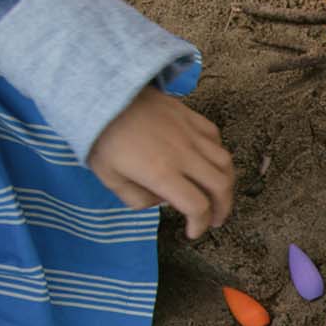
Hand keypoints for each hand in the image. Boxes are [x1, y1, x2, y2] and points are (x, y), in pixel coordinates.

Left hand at [87, 86, 234, 238]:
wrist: (100, 93)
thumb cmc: (100, 138)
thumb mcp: (109, 178)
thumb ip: (137, 198)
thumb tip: (161, 201)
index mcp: (162, 173)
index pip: (196, 206)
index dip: (199, 225)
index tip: (192, 232)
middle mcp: (184, 155)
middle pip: (221, 187)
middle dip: (222, 209)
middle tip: (215, 219)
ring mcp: (190, 133)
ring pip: (225, 163)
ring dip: (226, 183)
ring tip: (218, 193)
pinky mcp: (191, 116)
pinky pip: (216, 138)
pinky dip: (217, 154)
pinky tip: (208, 161)